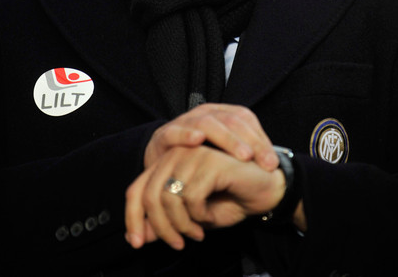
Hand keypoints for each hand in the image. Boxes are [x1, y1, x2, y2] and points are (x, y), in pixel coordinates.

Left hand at [126, 145, 285, 250]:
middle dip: (160, 227)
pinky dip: (198, 215)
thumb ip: (164, 223)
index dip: (132, 218)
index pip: (136, 190)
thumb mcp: (191, 218)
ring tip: (197, 232)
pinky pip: (191, 196)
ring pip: (168, 197)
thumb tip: (136, 237)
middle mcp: (177, 153)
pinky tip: (209, 216)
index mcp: (168, 163)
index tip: (137, 243)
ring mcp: (194, 154)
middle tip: (178, 243)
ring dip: (181, 224)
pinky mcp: (210, 160)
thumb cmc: (229, 200)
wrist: (265, 192)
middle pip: (148, 195)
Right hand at [144, 103, 278, 171]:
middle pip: (230, 120)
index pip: (245, 119)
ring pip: (208, 123)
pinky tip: (198, 140)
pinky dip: (186, 134)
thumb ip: (247, 157)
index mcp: (222, 115)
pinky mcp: (164, 134)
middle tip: (263, 162)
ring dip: (227, 139)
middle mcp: (205, 114)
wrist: (165, 171)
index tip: (273, 165)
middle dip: (249, 141)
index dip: (261, 139)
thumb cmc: (201, 165)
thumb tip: (276, 167)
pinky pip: (175, 131)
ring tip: (243, 155)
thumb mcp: (226, 159)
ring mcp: (184, 121)